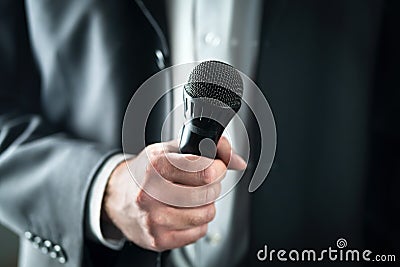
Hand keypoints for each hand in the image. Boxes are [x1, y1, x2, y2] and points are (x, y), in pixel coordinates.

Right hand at [101, 137, 245, 251]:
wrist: (115, 197)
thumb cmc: (144, 172)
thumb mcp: (168, 150)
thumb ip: (205, 148)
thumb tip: (238, 161)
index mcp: (156, 166)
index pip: (204, 169)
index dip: (218, 167)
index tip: (217, 167)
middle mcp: (151, 193)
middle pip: (207, 194)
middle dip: (213, 186)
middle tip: (205, 182)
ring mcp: (154, 219)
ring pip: (205, 215)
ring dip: (207, 205)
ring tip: (194, 198)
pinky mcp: (158, 240)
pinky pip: (198, 232)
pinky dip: (198, 222)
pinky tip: (185, 212)